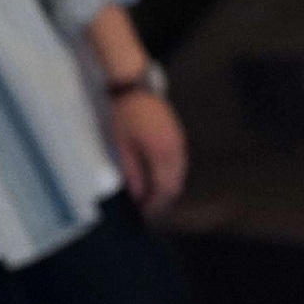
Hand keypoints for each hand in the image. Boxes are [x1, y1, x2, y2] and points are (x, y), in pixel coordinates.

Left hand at [107, 89, 187, 213]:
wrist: (135, 89)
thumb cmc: (125, 116)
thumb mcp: (122, 145)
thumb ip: (132, 171)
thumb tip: (138, 195)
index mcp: (162, 153)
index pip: (164, 188)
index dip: (156, 204)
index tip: (145, 214)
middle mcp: (176, 150)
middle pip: (176, 184)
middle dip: (163, 200)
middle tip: (148, 210)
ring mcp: (180, 142)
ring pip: (180, 175)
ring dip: (168, 189)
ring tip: (151, 198)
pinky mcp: (179, 137)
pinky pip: (179, 164)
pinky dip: (170, 176)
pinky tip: (157, 180)